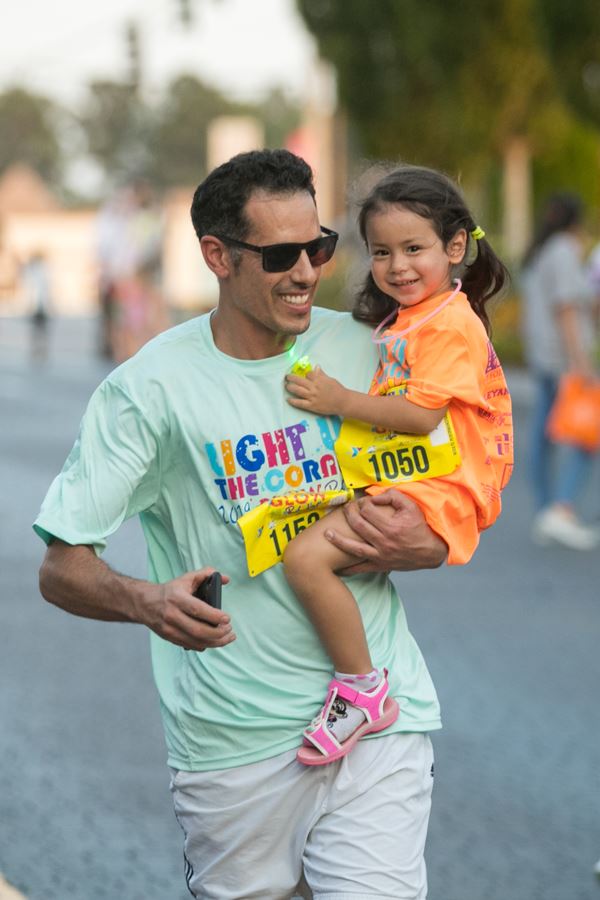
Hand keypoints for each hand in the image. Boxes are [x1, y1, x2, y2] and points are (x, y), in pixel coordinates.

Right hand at [142, 568, 235, 651]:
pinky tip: (214, 640)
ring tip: (227, 637)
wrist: (144, 603)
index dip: (214, 616)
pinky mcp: (169, 638)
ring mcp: (169, 629)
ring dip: (215, 642)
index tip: (227, 618)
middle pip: (198, 630)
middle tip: (229, 629)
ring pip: (195, 641)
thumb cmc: (169, 591)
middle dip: (218, 633)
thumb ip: (206, 574)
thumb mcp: (186, 578)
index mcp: (177, 598)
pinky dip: (204, 645)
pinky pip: (190, 645)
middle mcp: (171, 615)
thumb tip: (225, 578)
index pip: (197, 609)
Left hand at [285, 366, 346, 415]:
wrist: (343, 402)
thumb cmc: (338, 390)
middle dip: (292, 378)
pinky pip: (300, 403)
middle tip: (287, 377)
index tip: (303, 375)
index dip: (305, 374)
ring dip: (290, 387)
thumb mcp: (330, 379)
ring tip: (286, 386)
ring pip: (298, 391)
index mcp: (319, 380)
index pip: (308, 374)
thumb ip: (322, 374)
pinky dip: (293, 401)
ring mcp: (312, 397)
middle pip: (299, 381)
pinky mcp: (312, 405)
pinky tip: (288, 399)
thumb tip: (316, 367)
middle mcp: (314, 387)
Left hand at [324, 490, 447, 574]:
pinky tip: (337, 566)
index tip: (362, 501)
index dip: (362, 503)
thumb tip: (375, 495)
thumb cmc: (420, 527)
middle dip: (349, 514)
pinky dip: (349, 568)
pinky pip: (361, 568)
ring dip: (339, 540)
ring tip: (327, 534)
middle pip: (358, 526)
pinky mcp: (381, 565)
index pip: (368, 511)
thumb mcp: (411, 507)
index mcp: (392, 527)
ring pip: (355, 549)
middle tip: (345, 508)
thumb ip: (393, 496)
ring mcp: (381, 555)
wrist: (430, 552)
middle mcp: (385, 542)